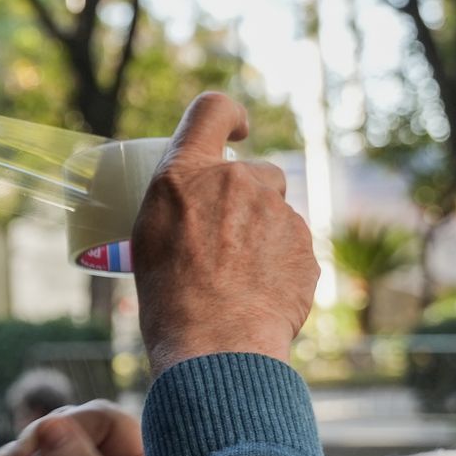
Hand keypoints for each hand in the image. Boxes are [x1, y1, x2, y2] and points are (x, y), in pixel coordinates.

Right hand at [133, 93, 318, 372]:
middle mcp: (237, 182)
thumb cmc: (168, 298)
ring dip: (262, 236)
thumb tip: (199, 203)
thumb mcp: (148, 239)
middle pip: (255, 172)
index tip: (238, 130)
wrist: (214, 345)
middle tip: (223, 242)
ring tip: (236, 281)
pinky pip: (294, 249)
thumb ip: (180, 205)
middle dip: (247, 198)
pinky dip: (279, 267)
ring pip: (277, 214)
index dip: (228, 114)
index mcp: (186, 174)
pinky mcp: (307, 248)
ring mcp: (278, 214)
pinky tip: (257, 297)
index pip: (212, 109)